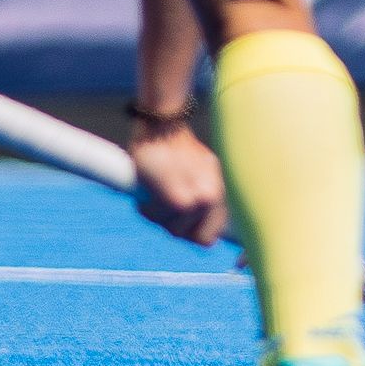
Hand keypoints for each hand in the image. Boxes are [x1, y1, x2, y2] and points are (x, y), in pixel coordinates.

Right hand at [128, 116, 228, 245]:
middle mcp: (212, 198)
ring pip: (174, 231)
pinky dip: (146, 207)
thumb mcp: (201, 174)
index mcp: (219, 192)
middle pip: (194, 239)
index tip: (180, 221)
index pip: (211, 236)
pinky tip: (146, 189)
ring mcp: (196, 201)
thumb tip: (207, 238)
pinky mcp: (175, 200)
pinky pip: (155, 217)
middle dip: (176, 227)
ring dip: (158, 216)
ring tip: (155, 193)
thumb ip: (204, 203)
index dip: (193, 233)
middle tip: (164, 207)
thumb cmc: (176, 149)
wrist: (161, 126)